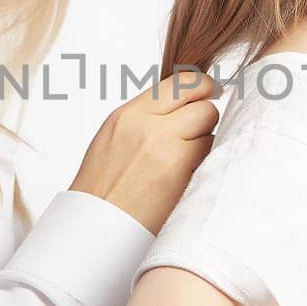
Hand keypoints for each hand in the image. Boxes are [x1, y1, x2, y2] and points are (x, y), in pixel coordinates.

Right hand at [70, 70, 219, 234]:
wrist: (97, 224)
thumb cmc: (106, 184)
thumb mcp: (116, 135)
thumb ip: (148, 114)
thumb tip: (185, 99)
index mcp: (130, 114)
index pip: (180, 81)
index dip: (200, 86)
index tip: (207, 92)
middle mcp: (148, 126)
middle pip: (202, 101)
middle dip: (205, 113)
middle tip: (200, 128)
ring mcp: (166, 149)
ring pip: (209, 126)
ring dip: (205, 139)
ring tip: (184, 158)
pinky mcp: (181, 172)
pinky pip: (209, 153)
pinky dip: (204, 161)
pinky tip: (185, 173)